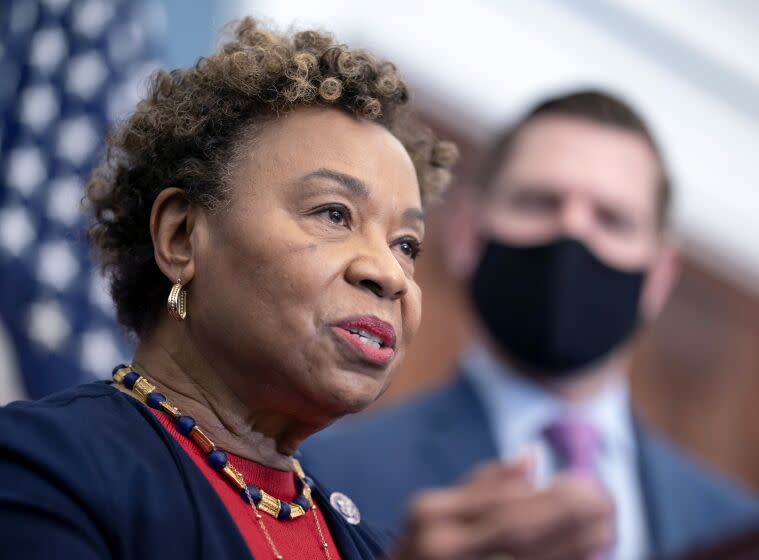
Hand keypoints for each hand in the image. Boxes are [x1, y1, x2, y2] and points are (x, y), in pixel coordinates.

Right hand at [392, 460, 613, 559]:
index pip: (504, 508)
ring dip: (576, 546)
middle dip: (571, 518)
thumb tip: (532, 457)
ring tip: (607, 528)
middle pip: (519, 534)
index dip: (553, 499)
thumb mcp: (433, 509)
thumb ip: (483, 484)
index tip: (587, 484)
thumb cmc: (420, 549)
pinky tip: (586, 554)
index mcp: (433, 518)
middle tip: (607, 503)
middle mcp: (443, 550)